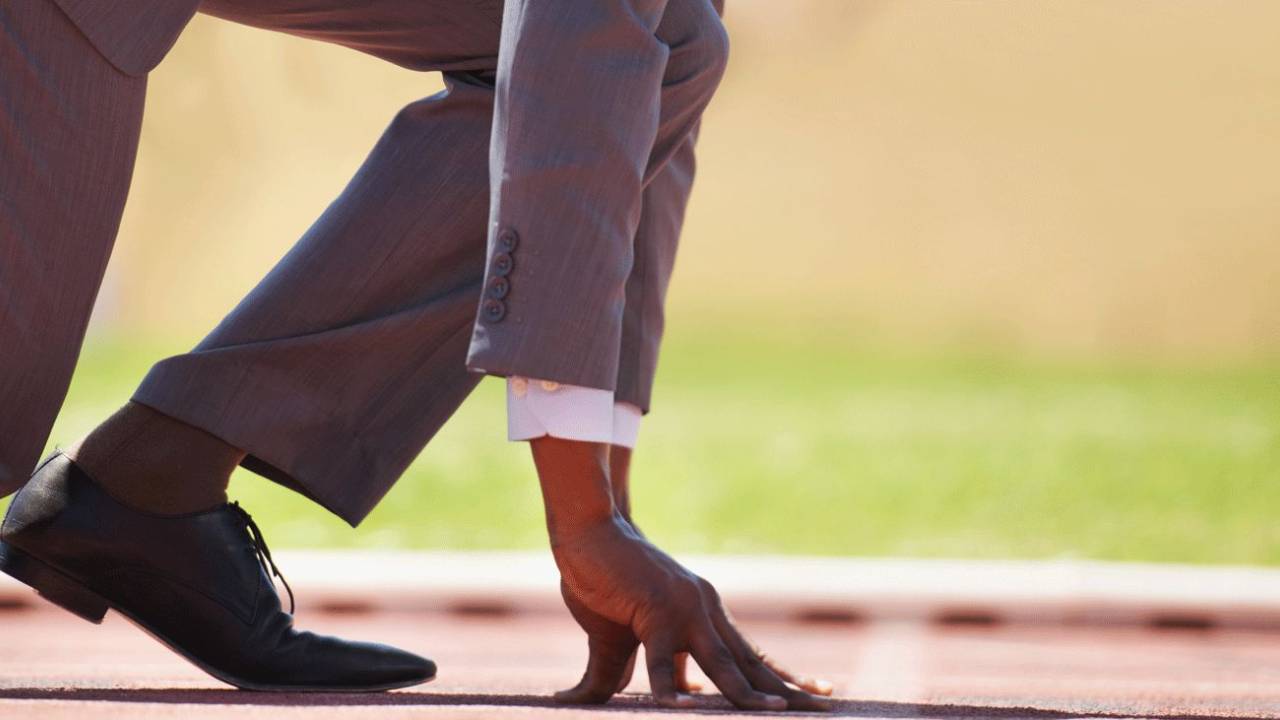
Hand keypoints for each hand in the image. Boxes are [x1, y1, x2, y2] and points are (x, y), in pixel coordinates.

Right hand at [532, 437, 831, 710]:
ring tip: (775, 712)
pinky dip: (669, 685)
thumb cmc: (608, 581)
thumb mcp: (627, 637)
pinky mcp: (652, 610)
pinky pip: (659, 658)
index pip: (751, 654)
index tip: (818, 691)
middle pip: (751, 660)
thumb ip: (645, 667)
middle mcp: (705, 611)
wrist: (591, 534)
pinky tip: (680, 709)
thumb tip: (653, 700)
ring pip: (720, 662)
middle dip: (788, 687)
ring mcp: (683, 610)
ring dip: (747, 692)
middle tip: (827, 704)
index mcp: (705, 616)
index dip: (782, 676)